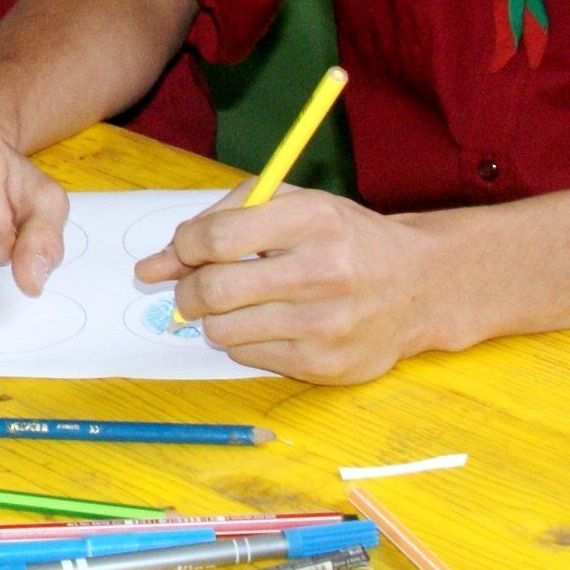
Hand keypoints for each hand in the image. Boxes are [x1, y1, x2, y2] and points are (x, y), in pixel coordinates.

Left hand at [135, 186, 451, 384]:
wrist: (417, 286)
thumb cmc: (341, 238)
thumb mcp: (290, 204)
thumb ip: (218, 221)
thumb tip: (152, 266)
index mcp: (312, 219)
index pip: (215, 239)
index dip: (183, 247)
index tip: (185, 251)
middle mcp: (324, 272)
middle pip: (214, 291)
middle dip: (188, 290)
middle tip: (195, 288)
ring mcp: (327, 324)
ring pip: (223, 331)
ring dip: (214, 318)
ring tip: (240, 304)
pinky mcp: (325, 365)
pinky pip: (248, 356)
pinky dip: (244, 340)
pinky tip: (272, 324)